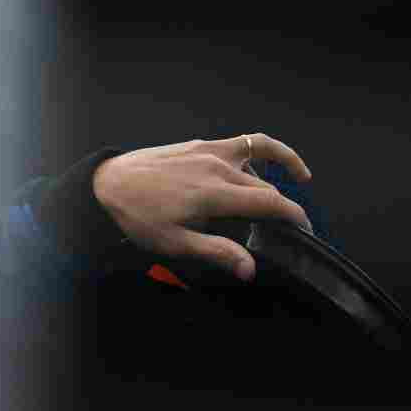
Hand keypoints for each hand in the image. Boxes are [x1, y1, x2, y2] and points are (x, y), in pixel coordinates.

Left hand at [92, 133, 313, 281]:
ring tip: (297, 181)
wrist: (105, 185)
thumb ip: (216, 252)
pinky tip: (261, 165)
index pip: (270, 203)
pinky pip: (240, 141)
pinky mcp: (198, 144)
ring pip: (260, 153)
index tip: (304, 231)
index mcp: (214, 193)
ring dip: (283, 166)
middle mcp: (217, 167)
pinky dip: (260, 150)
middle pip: (266, 186)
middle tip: (289, 226)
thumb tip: (249, 268)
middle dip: (284, 206)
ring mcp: (208, 151)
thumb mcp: (174, 243)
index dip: (294, 217)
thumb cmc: (137, 216)